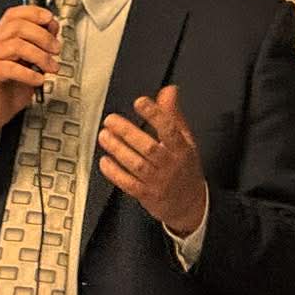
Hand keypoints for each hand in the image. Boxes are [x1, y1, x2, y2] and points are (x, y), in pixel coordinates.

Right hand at [0, 5, 58, 150]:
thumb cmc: (7, 90)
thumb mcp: (28, 64)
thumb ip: (38, 47)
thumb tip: (52, 31)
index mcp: (1, 38)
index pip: (13, 14)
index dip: (32, 12)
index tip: (49, 19)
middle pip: (17, 26)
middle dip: (42, 36)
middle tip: (55, 49)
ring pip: (16, 45)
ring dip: (39, 55)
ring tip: (50, 67)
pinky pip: (11, 68)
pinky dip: (29, 73)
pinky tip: (38, 79)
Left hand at [98, 85, 207, 235]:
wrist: (191, 204)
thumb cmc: (185, 168)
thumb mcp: (186, 140)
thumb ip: (173, 115)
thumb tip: (169, 90)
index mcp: (182, 148)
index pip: (170, 129)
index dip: (155, 114)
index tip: (140, 102)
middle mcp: (170, 164)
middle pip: (148, 147)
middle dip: (128, 132)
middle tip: (111, 120)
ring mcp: (157, 181)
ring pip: (136, 164)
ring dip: (118, 149)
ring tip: (104, 136)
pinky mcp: (146, 194)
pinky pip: (128, 183)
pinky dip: (115, 173)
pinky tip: (104, 161)